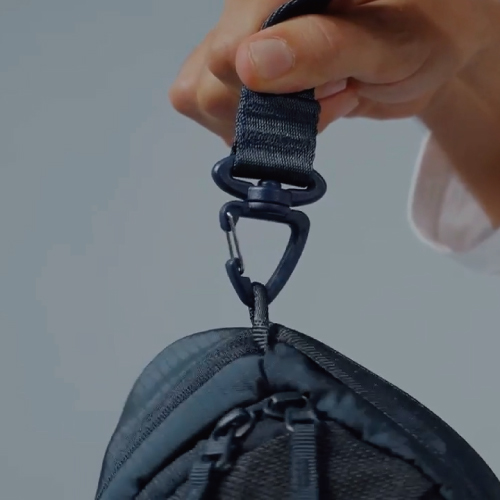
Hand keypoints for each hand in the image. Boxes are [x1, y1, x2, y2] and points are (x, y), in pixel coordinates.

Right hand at [169, 0, 499, 144]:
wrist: (426, 39)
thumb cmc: (422, 30)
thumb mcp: (388, 42)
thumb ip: (322, 49)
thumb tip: (246, 65)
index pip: (226, 51)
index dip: (268, 91)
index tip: (330, 89)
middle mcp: (247, 10)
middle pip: (206, 85)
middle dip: (270, 111)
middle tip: (333, 92)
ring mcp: (241, 42)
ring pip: (203, 100)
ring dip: (265, 121)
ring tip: (323, 97)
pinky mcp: (245, 72)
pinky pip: (221, 115)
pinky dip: (265, 127)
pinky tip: (306, 106)